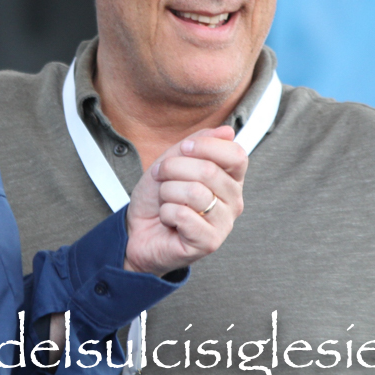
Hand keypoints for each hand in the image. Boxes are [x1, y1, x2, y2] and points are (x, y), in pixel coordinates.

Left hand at [124, 126, 246, 276]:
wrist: (138, 230)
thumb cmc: (158, 198)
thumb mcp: (172, 161)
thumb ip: (197, 144)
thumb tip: (227, 131)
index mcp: (230, 179)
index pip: (236, 155)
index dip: (206, 146)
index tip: (183, 148)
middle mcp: (233, 202)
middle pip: (210, 171)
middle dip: (174, 168)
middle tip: (161, 177)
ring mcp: (223, 224)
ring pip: (195, 193)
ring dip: (168, 192)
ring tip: (165, 200)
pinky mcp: (208, 243)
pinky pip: (183, 215)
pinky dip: (166, 213)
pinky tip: (168, 220)